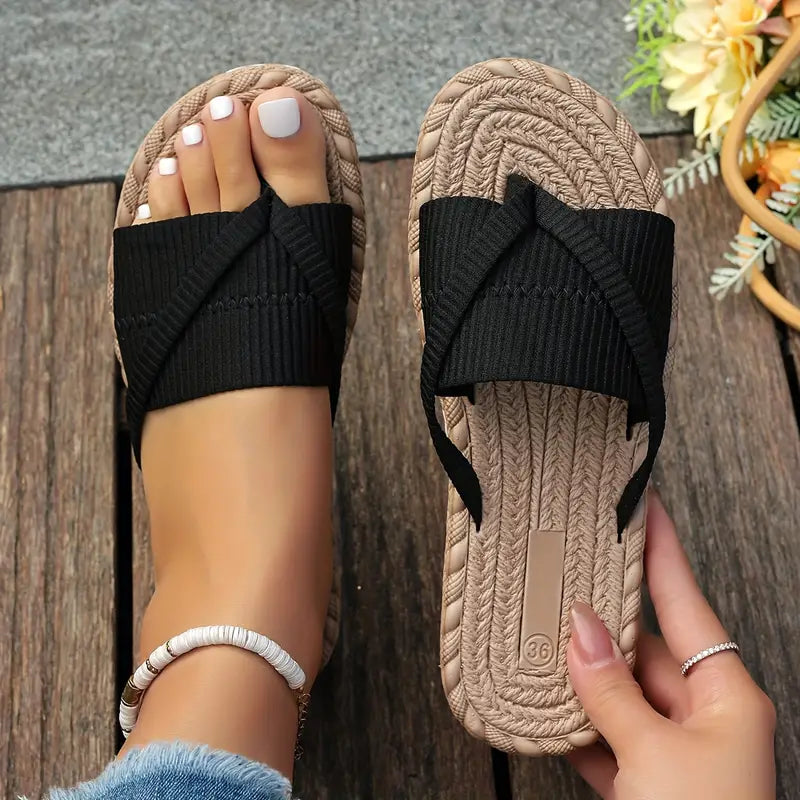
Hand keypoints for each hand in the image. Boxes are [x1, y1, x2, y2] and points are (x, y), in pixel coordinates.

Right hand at [566, 492, 775, 798]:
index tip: (641, 500)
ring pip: (617, 690)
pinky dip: (575, 722)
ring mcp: (673, 748)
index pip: (684, 598)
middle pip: (642, 645)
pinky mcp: (646, 779)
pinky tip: (545, 707)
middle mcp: (702, 713)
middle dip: (599, 618)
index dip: (660, 546)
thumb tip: (580, 629)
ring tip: (540, 636)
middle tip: (564, 572)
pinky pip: (605, 733)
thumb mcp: (656, 757)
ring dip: (579, 674)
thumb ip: (611, 690)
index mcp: (725, 694)